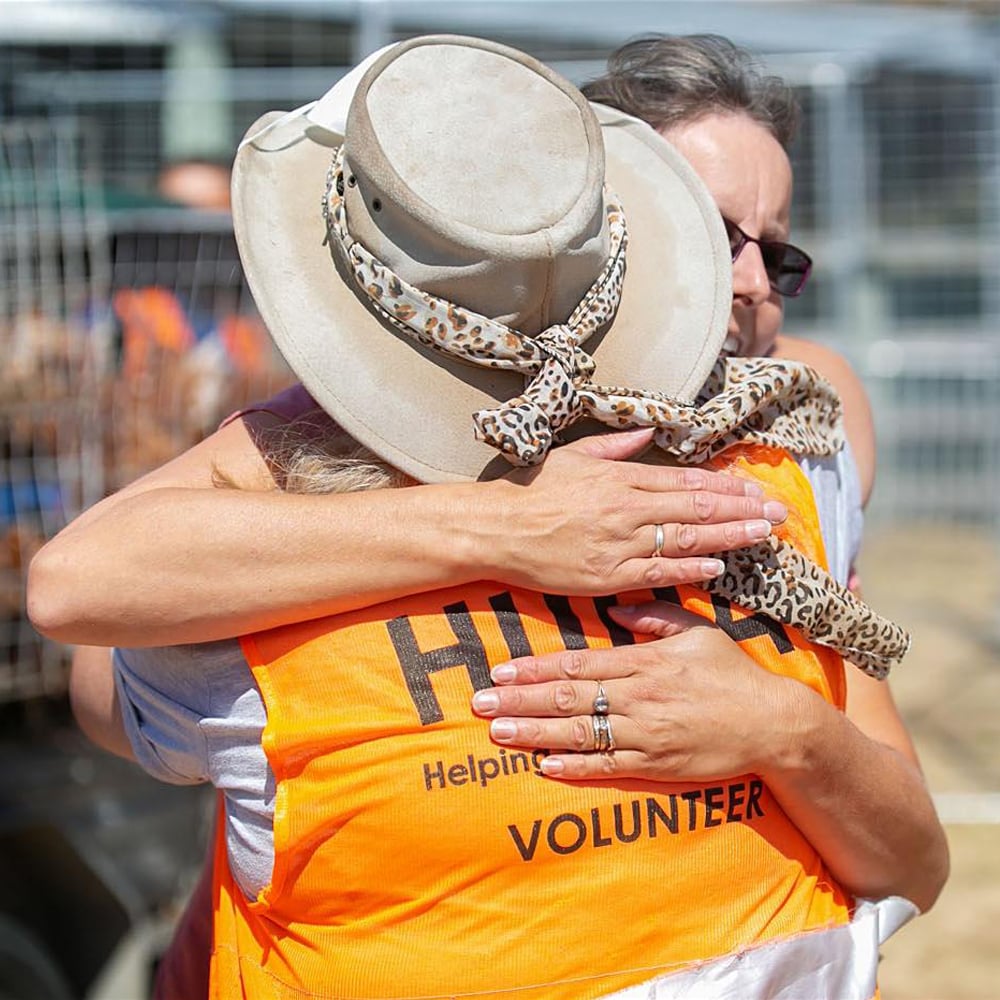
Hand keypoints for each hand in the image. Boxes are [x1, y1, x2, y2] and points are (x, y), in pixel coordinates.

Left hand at [470, 601, 795, 781]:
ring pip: (580, 734)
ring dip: (534, 734)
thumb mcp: (699, 632)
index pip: (578, 666)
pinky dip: (575, 766)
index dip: (536, 669)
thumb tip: (616, 609)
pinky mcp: (657, 766)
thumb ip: (655, 619)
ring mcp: (646, 735)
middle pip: (568, 700)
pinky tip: (544, 765)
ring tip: (497, 732)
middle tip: (480, 702)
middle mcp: (639, 698)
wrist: (773, 725)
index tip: (502, 669)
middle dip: (520, 700)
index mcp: (644, 663)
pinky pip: (608, 767)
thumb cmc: (733, 674)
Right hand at [485, 429, 786, 594]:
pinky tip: (718, 566)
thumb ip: (615, 446)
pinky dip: (690, 569)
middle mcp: (626, 509)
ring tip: (764, 534)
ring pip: (686, 540)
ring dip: (729, 537)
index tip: (755, 488)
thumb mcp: (573, 456)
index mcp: (620, 478)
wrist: (496, 529)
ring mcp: (619, 544)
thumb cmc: (531, 491)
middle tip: (779, 512)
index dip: (726, 487)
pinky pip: (657, 573)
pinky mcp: (606, 575)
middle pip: (697, 510)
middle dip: (742, 510)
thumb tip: (648, 433)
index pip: (686, 482)